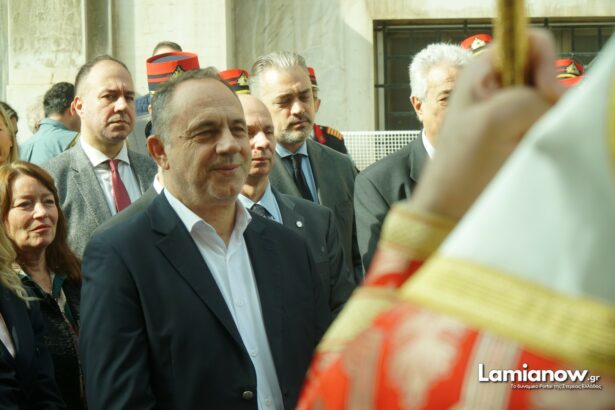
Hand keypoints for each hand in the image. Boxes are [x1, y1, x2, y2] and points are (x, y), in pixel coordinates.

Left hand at [412, 29, 563, 219]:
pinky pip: (545, 126)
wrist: (451, 209)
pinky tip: (528, 154)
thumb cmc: (459, 167)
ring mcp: (508, 112)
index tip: (547, 94)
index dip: (546, 64)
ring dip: (545, 122)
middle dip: (548, 99)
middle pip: (544, 75)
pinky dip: (545, 137)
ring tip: (525, 145)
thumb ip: (528, 99)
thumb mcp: (491, 122)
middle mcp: (497, 87)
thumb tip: (551, 106)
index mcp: (482, 72)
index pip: (530, 44)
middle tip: (534, 127)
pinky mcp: (517, 136)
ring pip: (548, 103)